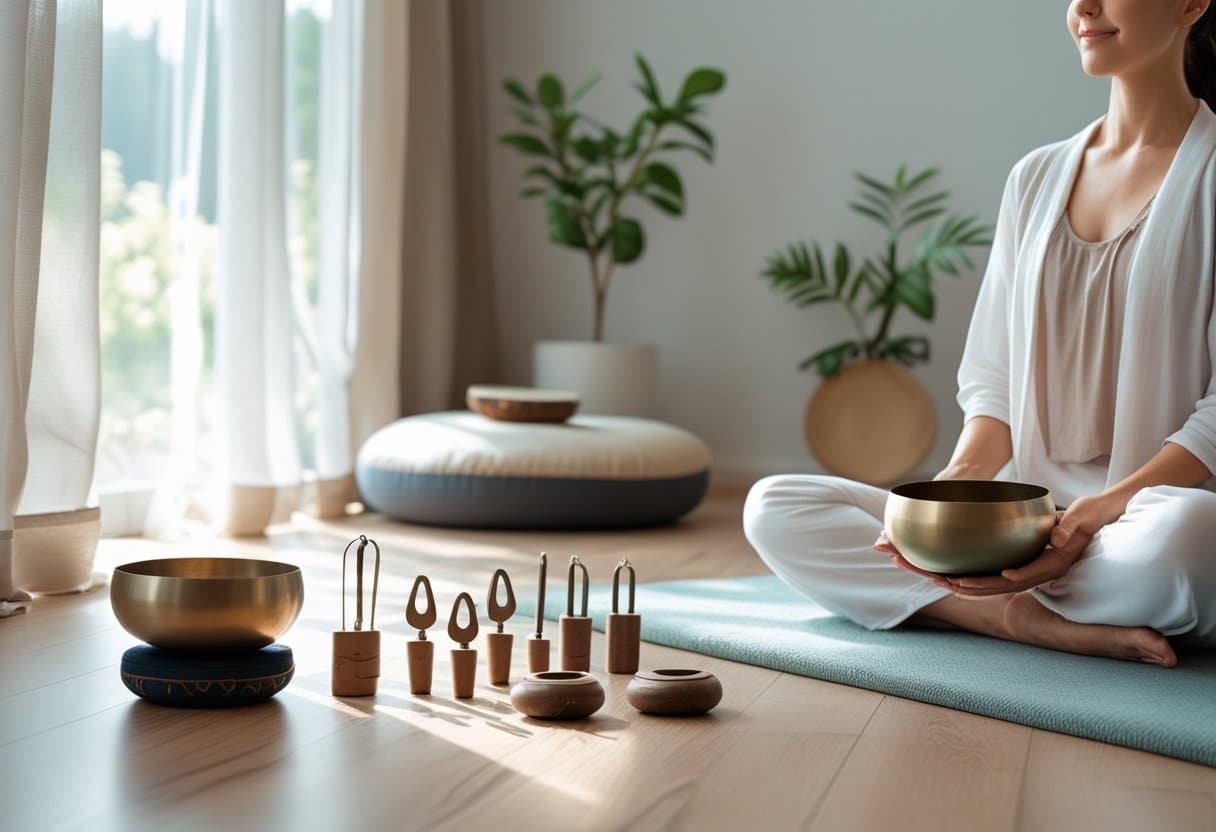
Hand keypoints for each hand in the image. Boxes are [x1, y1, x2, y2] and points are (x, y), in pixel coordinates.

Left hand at [875, 493, 1120, 596]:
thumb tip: (1059, 538)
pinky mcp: (1016, 563)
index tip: (961, 582)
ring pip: (980, 581)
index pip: (1016, 578)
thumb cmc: (1094, 515)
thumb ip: (1075, 526)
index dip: (988, 583)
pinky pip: (983, 571)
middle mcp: (1033, 572)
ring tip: (912, 567)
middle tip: (919, 572)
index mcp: (1049, 564)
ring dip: (946, 576)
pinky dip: (958, 569)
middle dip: (952, 580)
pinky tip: (933, 565)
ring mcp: (1024, 569)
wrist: (1102, 519)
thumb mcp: (1086, 517)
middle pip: (988, 584)